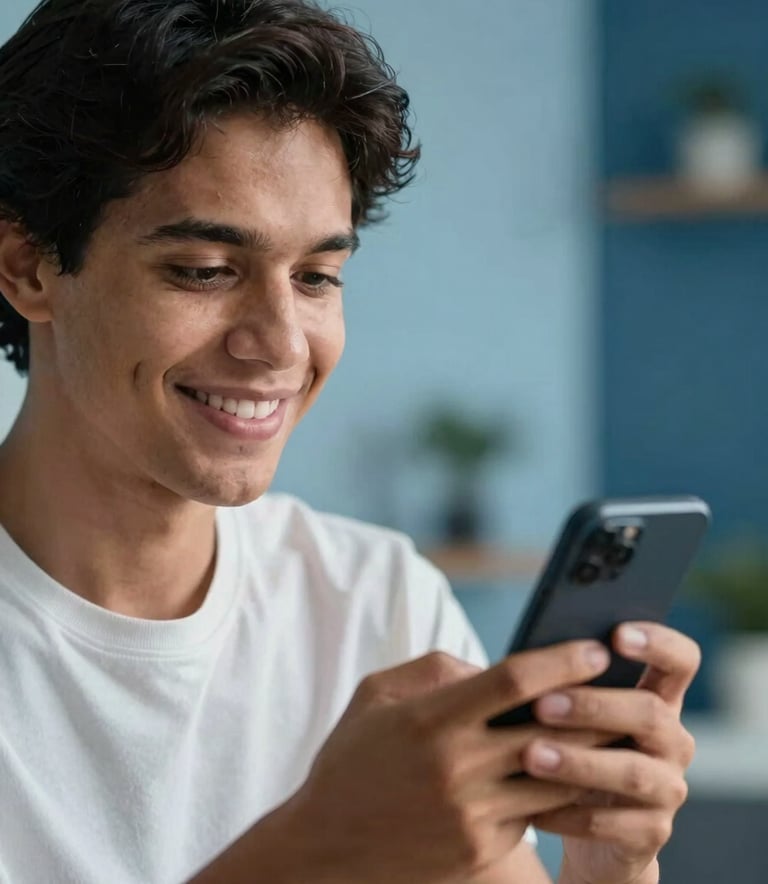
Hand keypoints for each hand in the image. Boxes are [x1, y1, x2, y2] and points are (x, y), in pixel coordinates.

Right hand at [278, 642, 613, 883]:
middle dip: (596, 705)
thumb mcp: (377, 695)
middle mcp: (457, 767)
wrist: (326, 847)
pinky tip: (581, 772)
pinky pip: (536, 813)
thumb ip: (436, 671)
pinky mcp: (480, 849)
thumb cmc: (352, 758)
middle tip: (628, 685)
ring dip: (593, 752)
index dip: (563, 660)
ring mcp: (472, 814)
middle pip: (550, 730)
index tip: (596, 648)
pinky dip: (561, 790)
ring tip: (621, 728)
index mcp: (431, 719)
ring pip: (556, 777)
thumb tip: (490, 670)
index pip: (515, 680)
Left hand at [522, 623, 699, 883]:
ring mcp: (667, 788)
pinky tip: (532, 809)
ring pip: (632, 772)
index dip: (658, 642)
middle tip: (541, 704)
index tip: (616, 634)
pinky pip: (613, 823)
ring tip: (530, 755)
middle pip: (651, 713)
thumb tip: (515, 654)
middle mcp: (673, 740)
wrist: (581, 823)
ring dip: (578, 762)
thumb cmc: (567, 743)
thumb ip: (558, 680)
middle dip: (594, 706)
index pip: (681, 660)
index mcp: (658, 697)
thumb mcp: (568, 709)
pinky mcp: (651, 832)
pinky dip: (570, 814)